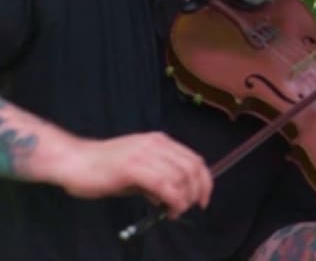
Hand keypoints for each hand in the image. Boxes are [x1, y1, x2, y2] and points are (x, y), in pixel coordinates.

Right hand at [50, 132, 212, 218]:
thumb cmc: (102, 167)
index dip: (204, 180)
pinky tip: (169, 210)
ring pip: (181, 176)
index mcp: (160, 141)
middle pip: (193, 167)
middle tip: (191, 208)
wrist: (73, 162)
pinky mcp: (132, 167)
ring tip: (175, 211)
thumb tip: (171, 197)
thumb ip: (157, 179)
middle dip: (198, 191)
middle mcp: (156, 144)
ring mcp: (144, 154)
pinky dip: (173, 200)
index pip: (194, 159)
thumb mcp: (137, 169)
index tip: (203, 198)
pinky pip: (164, 184)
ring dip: (185, 199)